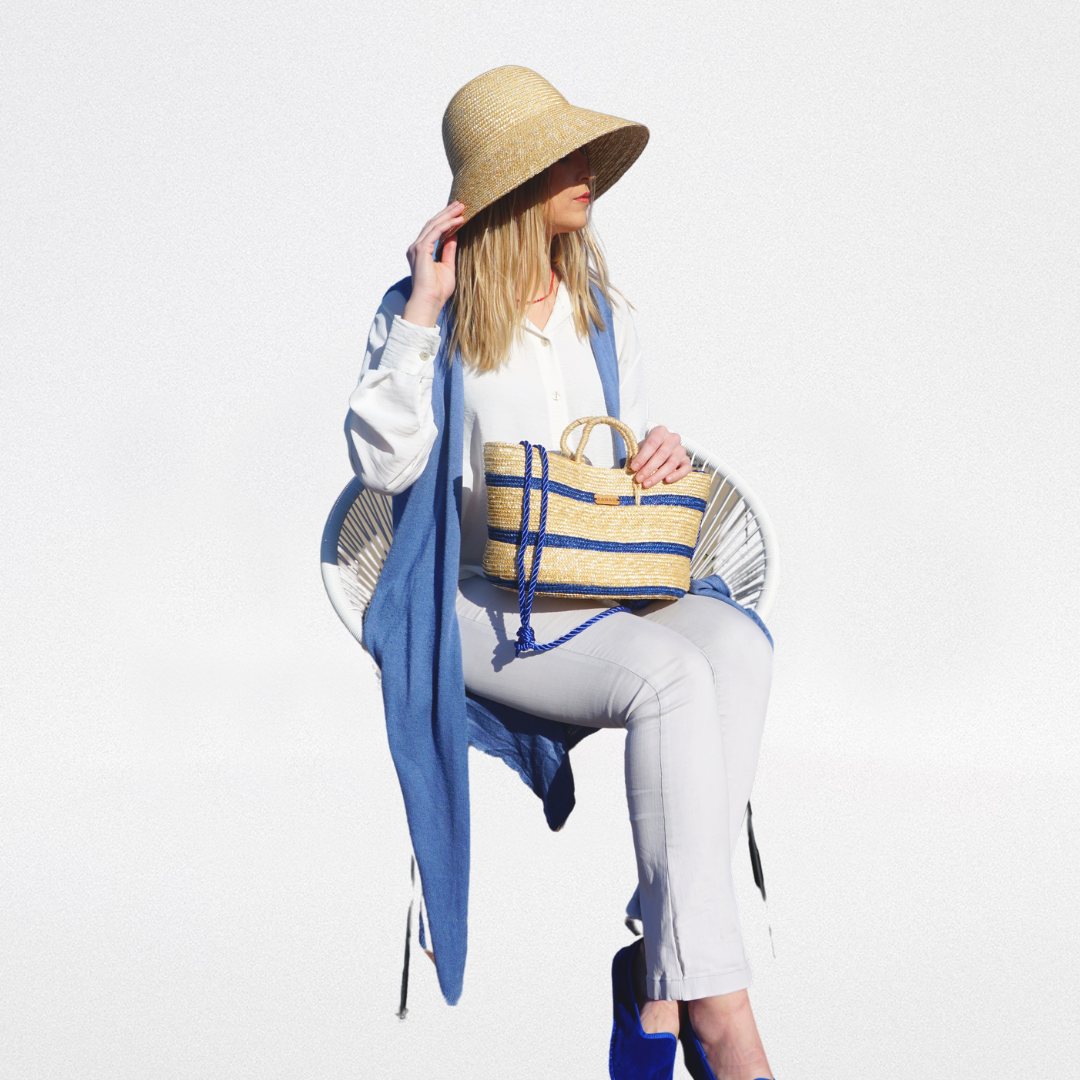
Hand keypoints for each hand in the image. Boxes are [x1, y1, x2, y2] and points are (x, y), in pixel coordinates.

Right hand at [402, 201, 464, 327]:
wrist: (429, 302)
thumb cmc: (437, 291)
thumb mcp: (448, 267)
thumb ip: (449, 250)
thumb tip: (454, 235)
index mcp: (421, 251)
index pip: (433, 230)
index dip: (445, 220)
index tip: (458, 213)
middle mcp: (416, 247)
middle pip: (432, 223)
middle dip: (447, 213)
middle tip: (461, 204)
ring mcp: (417, 248)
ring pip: (433, 225)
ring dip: (448, 215)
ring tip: (462, 208)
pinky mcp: (420, 250)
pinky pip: (435, 232)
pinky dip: (447, 224)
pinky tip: (458, 220)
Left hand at [629, 425, 691, 487]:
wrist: (658, 452)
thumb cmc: (648, 450)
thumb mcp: (640, 449)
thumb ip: (637, 456)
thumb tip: (633, 469)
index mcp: (660, 431)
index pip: (652, 444)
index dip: (642, 457)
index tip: (634, 468)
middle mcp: (673, 438)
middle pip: (661, 455)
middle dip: (648, 468)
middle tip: (639, 479)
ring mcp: (681, 449)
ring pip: (672, 463)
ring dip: (658, 475)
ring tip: (647, 483)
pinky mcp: (687, 460)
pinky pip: (686, 469)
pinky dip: (677, 475)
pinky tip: (667, 480)